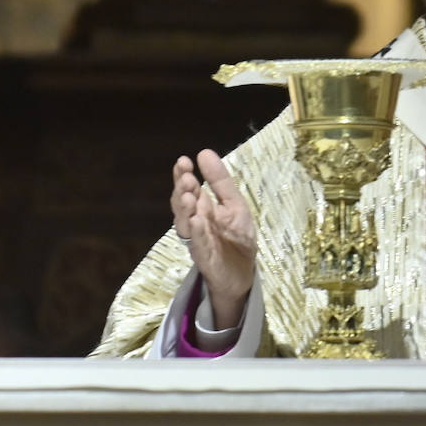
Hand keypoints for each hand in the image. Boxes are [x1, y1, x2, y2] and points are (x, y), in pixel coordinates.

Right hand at [170, 149, 256, 328]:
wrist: (243, 273)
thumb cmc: (236, 237)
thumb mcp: (234, 204)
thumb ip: (220, 181)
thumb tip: (204, 152)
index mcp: (201, 208)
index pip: (188, 189)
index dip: (183, 175)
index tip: (184, 160)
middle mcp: (195, 223)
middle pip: (183, 205)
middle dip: (183, 190)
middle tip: (187, 177)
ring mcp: (198, 241)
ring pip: (186, 224)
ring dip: (186, 210)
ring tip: (188, 195)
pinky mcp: (206, 258)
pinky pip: (198, 244)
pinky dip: (197, 232)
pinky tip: (197, 220)